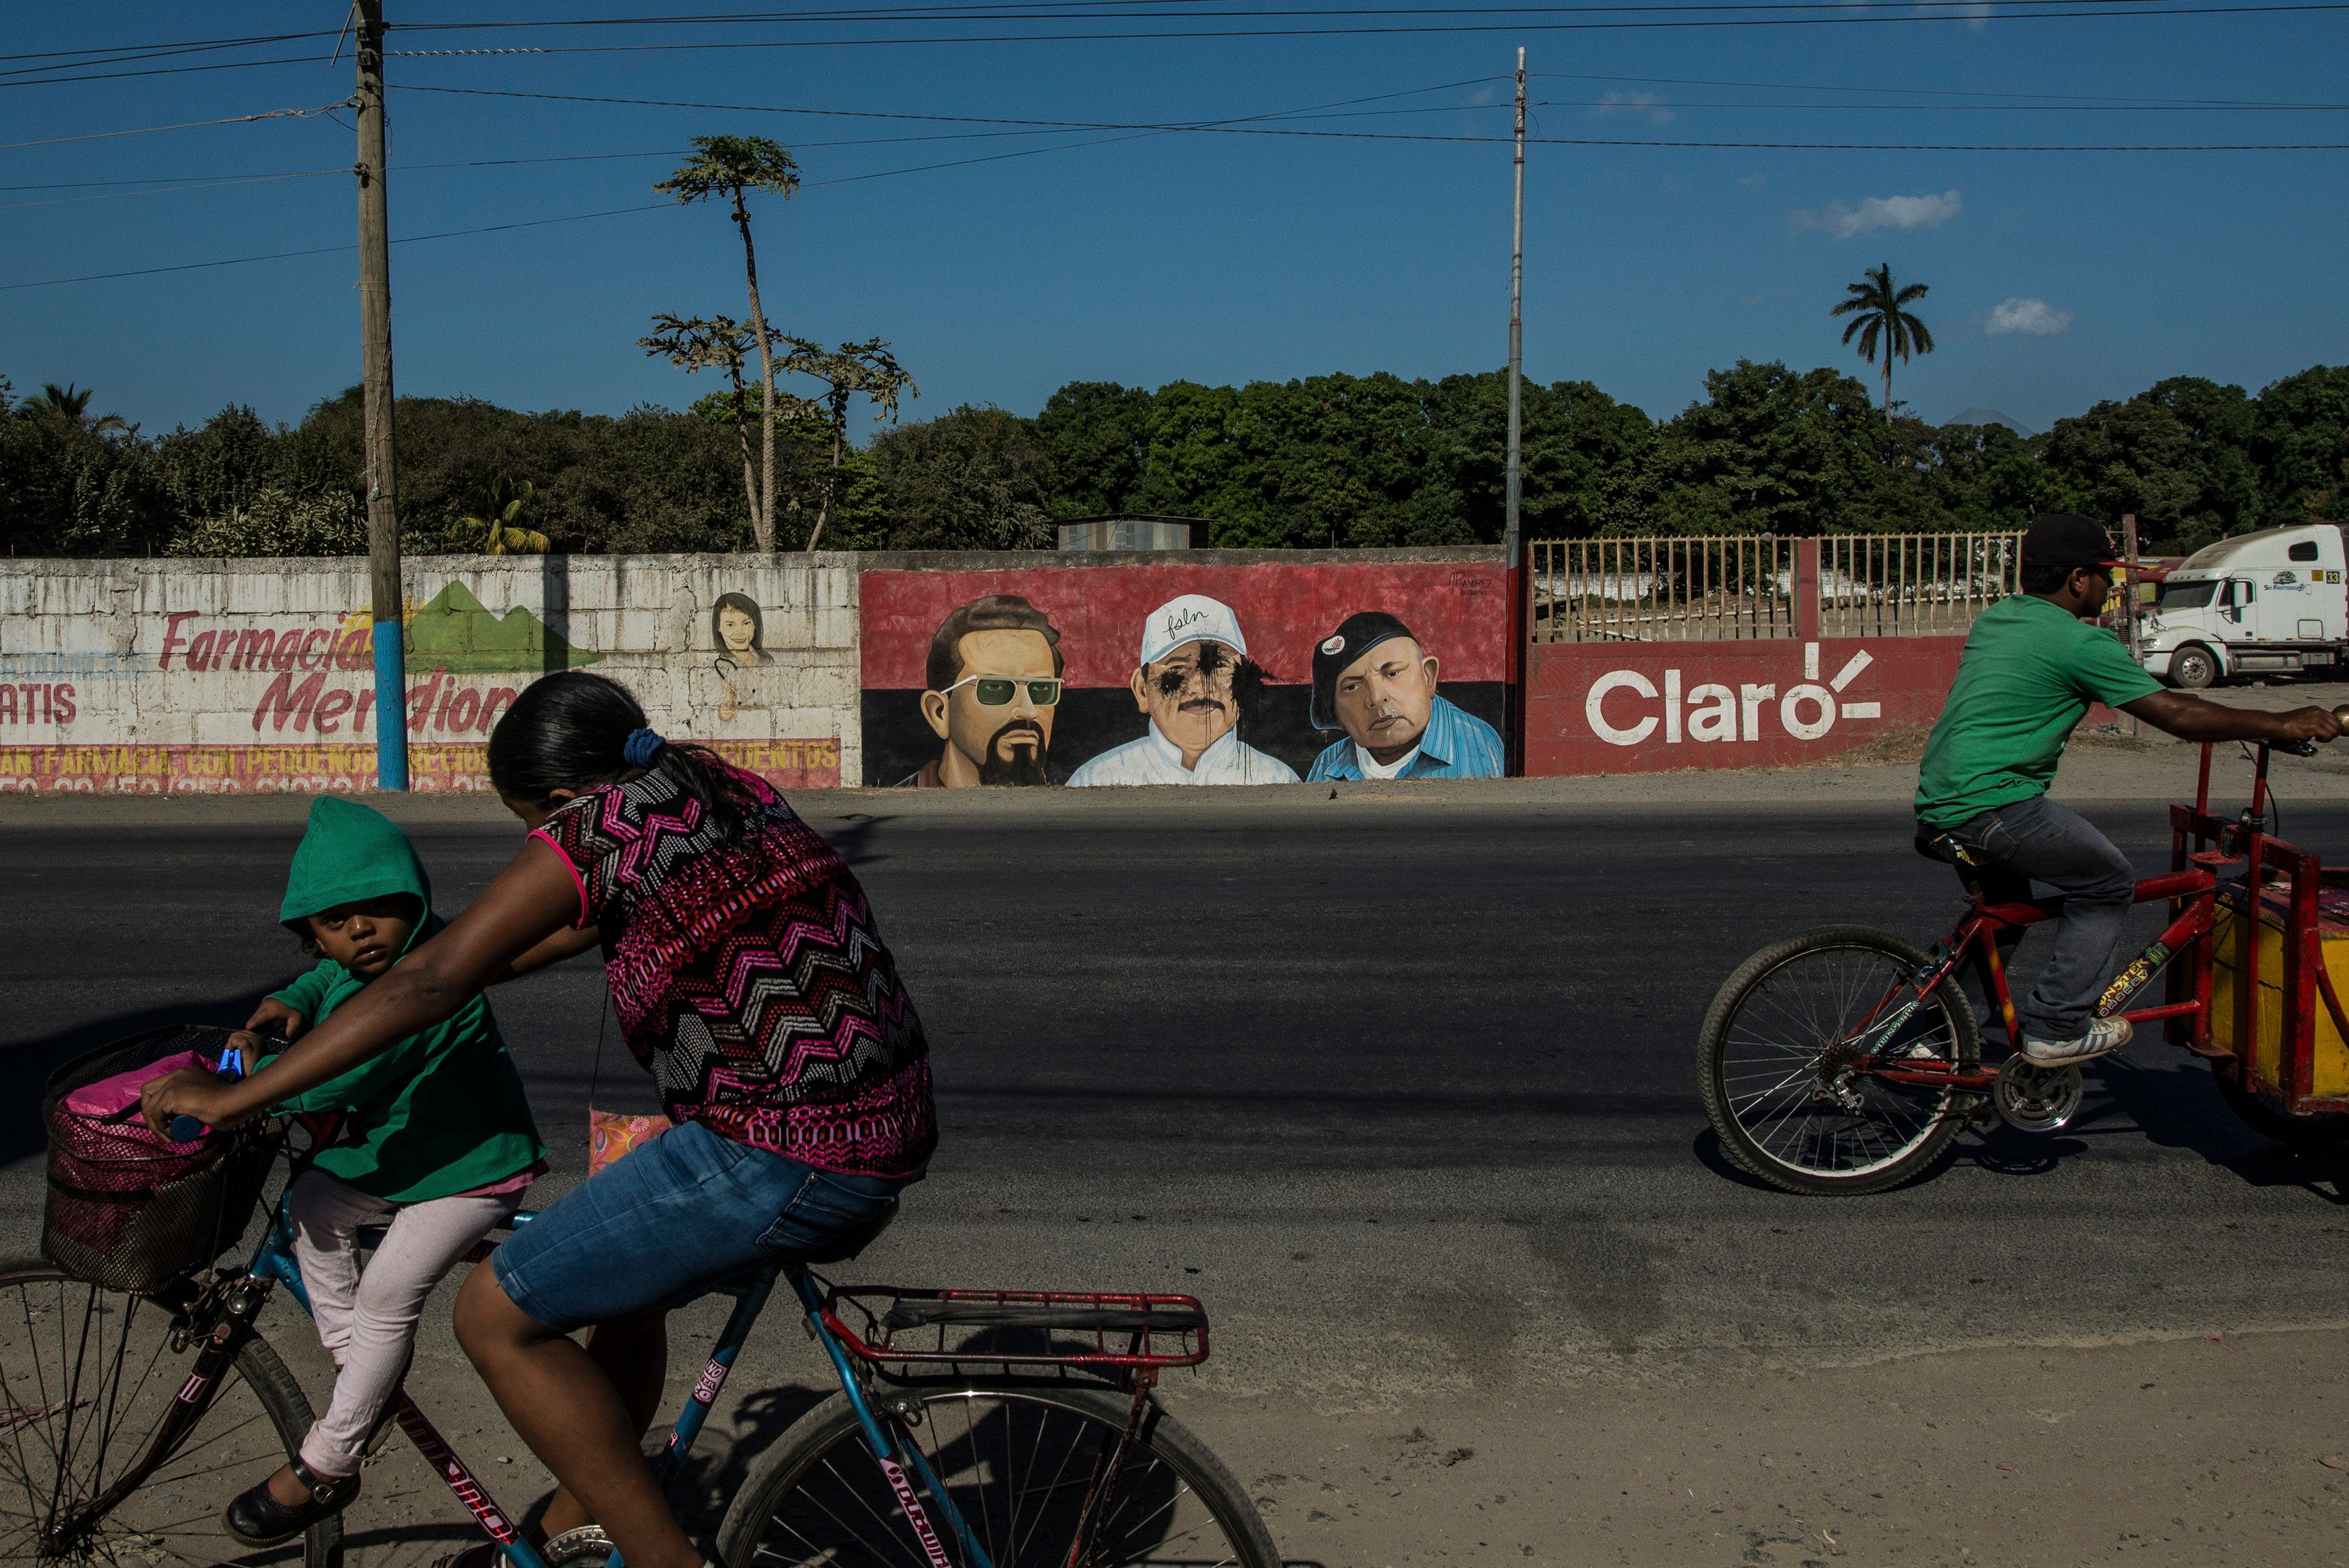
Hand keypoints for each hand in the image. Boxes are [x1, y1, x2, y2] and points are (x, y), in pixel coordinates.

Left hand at [138, 1068, 257, 1138]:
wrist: (232, 1102)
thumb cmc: (227, 1102)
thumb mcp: (206, 1097)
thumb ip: (193, 1099)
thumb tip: (187, 1114)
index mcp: (185, 1074)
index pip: (159, 1086)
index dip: (158, 1103)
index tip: (167, 1118)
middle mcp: (175, 1075)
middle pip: (147, 1092)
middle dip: (150, 1112)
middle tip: (163, 1127)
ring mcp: (171, 1084)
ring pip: (149, 1108)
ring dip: (156, 1125)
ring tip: (170, 1136)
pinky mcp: (170, 1096)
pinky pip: (155, 1116)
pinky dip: (161, 1128)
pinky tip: (174, 1134)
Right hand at [244, 998, 307, 1040]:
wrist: (298, 995)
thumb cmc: (297, 1008)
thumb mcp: (297, 1020)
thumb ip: (291, 1030)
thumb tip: (284, 1037)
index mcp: (269, 1010)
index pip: (252, 1023)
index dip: (252, 1033)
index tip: (257, 1039)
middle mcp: (263, 1006)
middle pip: (252, 1022)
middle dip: (255, 1030)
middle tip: (264, 1036)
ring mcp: (263, 1004)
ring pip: (255, 1018)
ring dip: (259, 1026)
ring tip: (269, 1030)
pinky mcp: (264, 1004)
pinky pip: (259, 1015)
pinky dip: (262, 1021)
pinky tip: (270, 1024)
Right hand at [2272, 706, 2344, 743]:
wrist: (2277, 724)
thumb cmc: (2286, 724)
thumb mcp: (2303, 717)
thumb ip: (2313, 720)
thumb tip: (2320, 729)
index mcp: (2315, 709)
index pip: (2333, 718)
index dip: (2332, 726)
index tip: (2326, 732)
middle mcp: (2318, 712)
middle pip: (2337, 724)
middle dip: (2333, 732)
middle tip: (2324, 737)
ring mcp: (2317, 719)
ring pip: (2335, 730)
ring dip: (2329, 736)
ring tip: (2320, 738)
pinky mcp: (2315, 727)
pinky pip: (2329, 735)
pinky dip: (2325, 739)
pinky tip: (2316, 739)